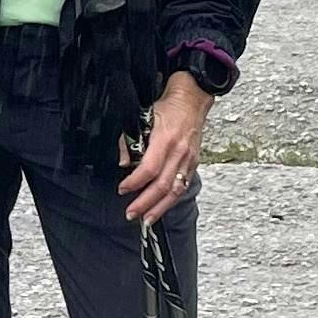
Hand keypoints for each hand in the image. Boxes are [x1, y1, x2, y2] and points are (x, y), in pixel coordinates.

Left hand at [116, 72, 210, 227]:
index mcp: (166, 140)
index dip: (135, 182)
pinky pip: (183, 185)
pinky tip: (162, 207)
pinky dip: (172, 199)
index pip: (150, 169)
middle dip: (146, 203)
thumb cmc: (168, 106)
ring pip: (176, 190)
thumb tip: (124, 163)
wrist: (193, 98)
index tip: (123, 189)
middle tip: (131, 214)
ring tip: (147, 219)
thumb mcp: (143, 117)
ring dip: (160, 208)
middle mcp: (180, 152)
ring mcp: (189, 159)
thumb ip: (130, 141)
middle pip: (163, 185)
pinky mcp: (194, 163)